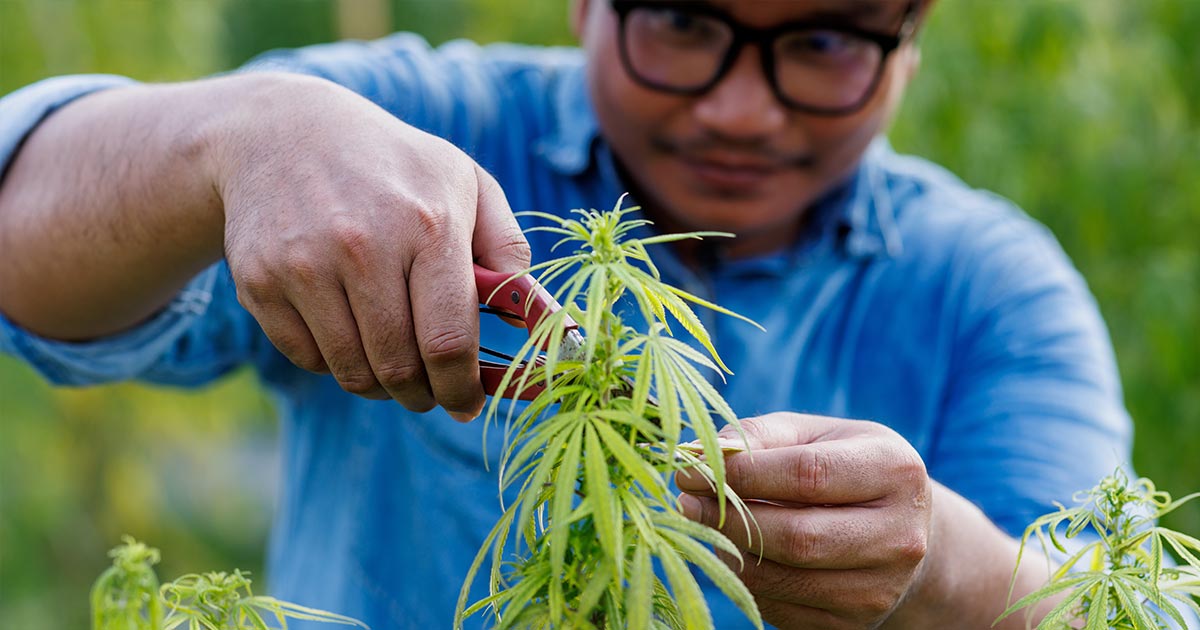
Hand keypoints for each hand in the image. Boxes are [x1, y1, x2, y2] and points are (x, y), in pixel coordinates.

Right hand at [212, 74, 529, 418]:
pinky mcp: (260, 281)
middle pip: (400, 368)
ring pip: (353, 372)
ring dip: (380, 385)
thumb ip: (508, 252)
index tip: (468, 403)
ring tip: (393, 363)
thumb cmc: (395, 167)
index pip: (447, 342)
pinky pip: (309, 359)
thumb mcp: (464, 183)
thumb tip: (542, 320)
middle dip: (423, 395)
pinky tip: (347, 331)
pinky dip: (334, 362)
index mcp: (427, 225)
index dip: (462, 388)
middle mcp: (364, 246)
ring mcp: (305, 265)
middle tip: (431, 391)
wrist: (284, 134)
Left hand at [676, 413, 931, 628]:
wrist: (898, 531)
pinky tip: (735, 552)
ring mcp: (879, 588)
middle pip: (797, 536)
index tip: (690, 469)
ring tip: (705, 524)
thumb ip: (760, 437)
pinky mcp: (852, 624)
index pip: (807, 475)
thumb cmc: (844, 468)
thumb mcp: (814, 435)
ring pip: (783, 577)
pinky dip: (746, 579)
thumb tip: (700, 455)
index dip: (742, 473)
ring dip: (730, 551)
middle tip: (685, 502)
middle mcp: (898, 536)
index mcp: (894, 472)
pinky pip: (779, 607)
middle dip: (729, 519)